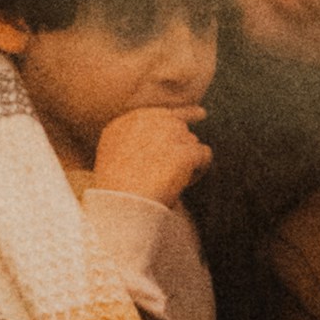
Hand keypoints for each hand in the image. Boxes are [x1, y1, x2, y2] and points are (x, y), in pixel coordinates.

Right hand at [91, 97, 209, 207]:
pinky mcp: (183, 150)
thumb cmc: (118, 193)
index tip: (201, 114)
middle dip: (180, 148)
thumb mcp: (115, 160)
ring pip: (192, 141)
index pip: (160, 113)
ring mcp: (167, 133)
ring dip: (187, 162)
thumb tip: (172, 136)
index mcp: (125, 123)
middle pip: (179, 126)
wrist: (121, 206)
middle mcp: (147, 121)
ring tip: (169, 183)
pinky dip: (199, 170)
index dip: (182, 115)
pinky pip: (204, 154)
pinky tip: (184, 184)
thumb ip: (136, 143)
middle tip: (168, 175)